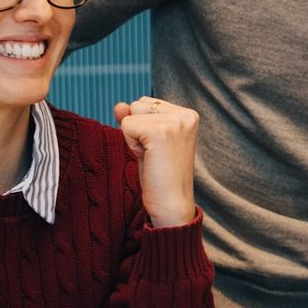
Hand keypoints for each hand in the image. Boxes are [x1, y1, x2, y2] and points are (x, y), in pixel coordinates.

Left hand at [114, 96, 198, 228]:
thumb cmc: (161, 176)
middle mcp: (186, 115)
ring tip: (152, 156)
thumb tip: (119, 105)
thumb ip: (135, 119)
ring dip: (133, 137)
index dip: (144, 127)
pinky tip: (148, 158)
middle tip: (155, 154)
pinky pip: (126, 125)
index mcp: (189, 115)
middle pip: (138, 104)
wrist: (172, 204)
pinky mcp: (161, 131)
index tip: (160, 149)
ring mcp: (175, 122)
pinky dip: (131, 144)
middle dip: (137, 129)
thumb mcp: (147, 141)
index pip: (146, 103)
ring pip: (131, 114)